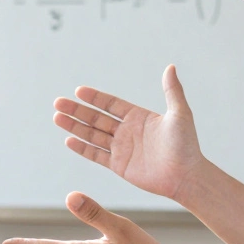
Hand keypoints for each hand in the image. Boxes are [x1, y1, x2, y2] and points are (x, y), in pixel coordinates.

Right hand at [54, 64, 203, 201]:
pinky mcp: (119, 166)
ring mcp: (122, 149)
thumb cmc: (186, 145)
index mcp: (138, 117)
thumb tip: (171, 67)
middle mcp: (127, 131)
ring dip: (75, 127)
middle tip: (58, 103)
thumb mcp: (180, 114)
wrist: (186, 176)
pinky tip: (69, 140)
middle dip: (77, 111)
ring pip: (92, 135)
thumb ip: (172, 91)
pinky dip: (82, 148)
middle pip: (96, 118)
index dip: (95, 98)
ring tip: (57, 118)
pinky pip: (97, 155)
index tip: (78, 91)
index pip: (111, 104)